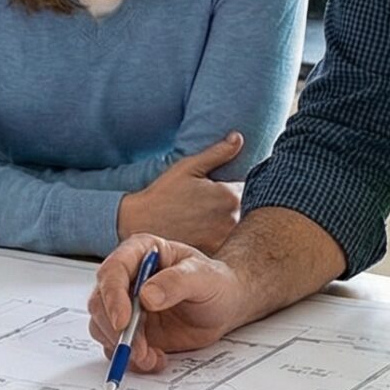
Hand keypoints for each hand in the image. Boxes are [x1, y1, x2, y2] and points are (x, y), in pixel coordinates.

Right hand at [86, 235, 260, 374]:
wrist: (225, 306)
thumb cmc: (215, 282)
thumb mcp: (203, 277)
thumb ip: (176, 282)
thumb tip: (146, 295)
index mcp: (139, 253)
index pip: (112, 271)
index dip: (112, 297)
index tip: (123, 321)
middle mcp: (126, 279)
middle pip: (99, 302)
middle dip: (115, 330)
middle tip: (138, 349)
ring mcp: (125, 306)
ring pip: (102, 327)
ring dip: (122, 347)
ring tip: (151, 357)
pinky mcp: (131, 330)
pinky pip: (116, 347)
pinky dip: (132, 359)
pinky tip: (155, 359)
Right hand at [117, 132, 244, 252]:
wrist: (140, 223)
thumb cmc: (163, 193)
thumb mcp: (189, 167)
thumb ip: (218, 153)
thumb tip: (238, 138)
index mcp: (230, 195)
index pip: (250, 188)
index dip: (237, 187)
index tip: (223, 189)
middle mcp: (232, 218)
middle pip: (247, 210)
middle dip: (235, 206)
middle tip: (211, 206)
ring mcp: (224, 237)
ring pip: (238, 228)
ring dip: (229, 223)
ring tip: (206, 220)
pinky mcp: (214, 252)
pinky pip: (226, 244)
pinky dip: (220, 239)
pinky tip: (203, 233)